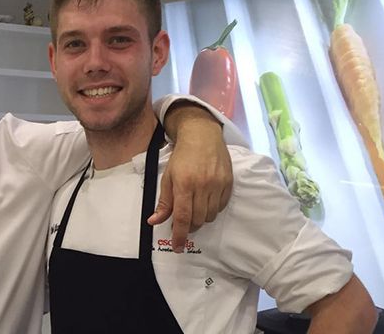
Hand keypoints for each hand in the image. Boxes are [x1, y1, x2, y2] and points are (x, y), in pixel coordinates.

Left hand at [150, 103, 232, 252]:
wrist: (202, 136)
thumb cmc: (182, 157)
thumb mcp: (168, 178)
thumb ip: (164, 202)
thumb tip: (154, 221)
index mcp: (184, 184)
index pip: (183, 218)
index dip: (180, 235)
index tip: (177, 247)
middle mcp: (203, 186)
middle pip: (197, 220)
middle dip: (189, 226)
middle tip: (183, 221)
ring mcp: (218, 185)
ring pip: (210, 216)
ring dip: (201, 218)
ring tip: (194, 207)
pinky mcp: (229, 183)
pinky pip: (221, 207)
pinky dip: (212, 209)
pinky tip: (206, 200)